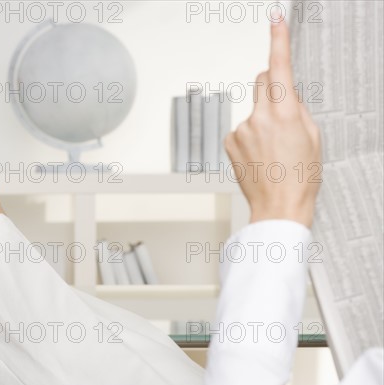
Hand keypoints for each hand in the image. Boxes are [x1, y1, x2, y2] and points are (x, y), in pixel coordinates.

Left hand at [225, 19, 320, 226]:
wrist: (278, 208)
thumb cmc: (300, 178)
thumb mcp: (313, 138)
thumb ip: (298, 110)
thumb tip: (287, 95)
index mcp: (284, 113)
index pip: (279, 67)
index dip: (277, 40)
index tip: (275, 20)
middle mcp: (258, 117)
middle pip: (262, 83)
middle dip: (273, 88)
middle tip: (283, 113)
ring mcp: (240, 130)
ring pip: (253, 111)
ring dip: (262, 121)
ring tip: (272, 150)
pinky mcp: (229, 142)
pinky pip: (241, 129)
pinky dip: (249, 136)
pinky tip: (259, 156)